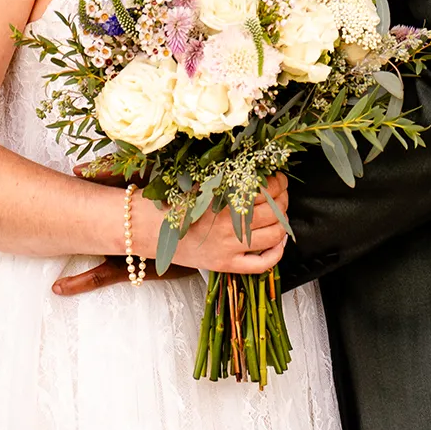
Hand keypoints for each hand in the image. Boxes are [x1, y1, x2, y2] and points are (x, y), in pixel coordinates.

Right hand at [52, 174, 288, 298]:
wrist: (146, 227)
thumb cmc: (170, 199)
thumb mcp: (198, 179)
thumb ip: (224, 173)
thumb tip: (254, 164)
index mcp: (222, 198)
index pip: (265, 189)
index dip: (278, 182)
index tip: (277, 176)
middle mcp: (228, 224)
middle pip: (274, 211)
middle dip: (284, 198)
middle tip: (281, 192)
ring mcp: (228, 247)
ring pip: (273, 235)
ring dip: (283, 222)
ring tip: (280, 212)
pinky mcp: (226, 265)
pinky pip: (262, 265)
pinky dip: (277, 253)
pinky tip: (279, 242)